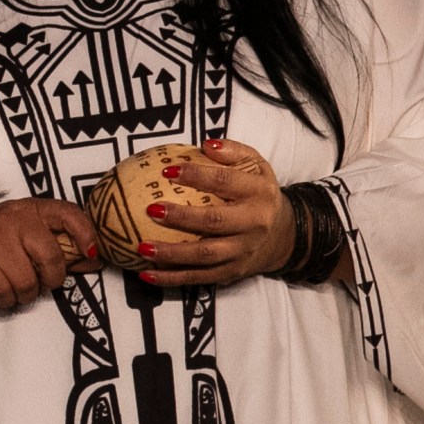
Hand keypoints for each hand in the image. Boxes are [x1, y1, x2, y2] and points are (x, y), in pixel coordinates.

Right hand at [0, 198, 98, 309]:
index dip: (85, 235)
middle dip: (49, 281)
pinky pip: (4, 291)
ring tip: (14, 289)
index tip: (91, 256)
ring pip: (27, 281)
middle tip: (39, 284)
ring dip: (24, 295)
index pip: (68, 213)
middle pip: (50, 259)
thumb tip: (95, 261)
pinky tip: (0, 294)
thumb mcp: (23, 232)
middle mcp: (14, 218)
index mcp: (30, 209)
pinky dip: (5, 300)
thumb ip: (58, 246)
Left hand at [136, 138, 293, 286]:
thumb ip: (232, 152)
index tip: (166, 171)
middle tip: (151, 210)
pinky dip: (172, 278)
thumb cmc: (256, 192)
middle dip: (182, 218)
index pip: (225, 182)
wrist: (281, 234)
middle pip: (215, 222)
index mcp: (258, 193)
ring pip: (205, 256)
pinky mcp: (231, 272)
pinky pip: (199, 278)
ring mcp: (242, 252)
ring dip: (172, 254)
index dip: (196, 175)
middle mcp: (253, 224)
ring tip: (142, 248)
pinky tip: (146, 274)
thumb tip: (205, 145)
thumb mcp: (255, 164)